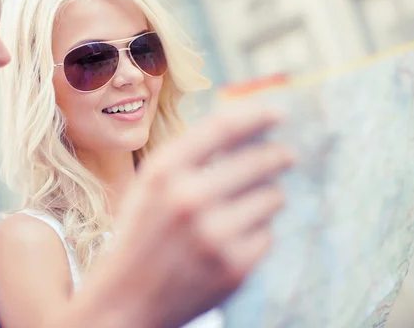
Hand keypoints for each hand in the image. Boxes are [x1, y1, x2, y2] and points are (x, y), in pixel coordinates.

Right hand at [80, 105, 293, 327]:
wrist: (125, 301)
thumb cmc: (142, 234)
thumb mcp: (151, 185)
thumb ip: (191, 154)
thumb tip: (248, 127)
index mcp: (163, 172)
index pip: (223, 128)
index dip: (257, 116)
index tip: (278, 113)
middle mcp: (188, 199)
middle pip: (260, 161)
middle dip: (279, 155)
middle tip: (287, 156)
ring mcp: (213, 235)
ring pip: (273, 197)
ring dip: (267, 197)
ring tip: (244, 209)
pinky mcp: (233, 268)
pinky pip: (268, 234)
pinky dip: (257, 234)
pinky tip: (232, 243)